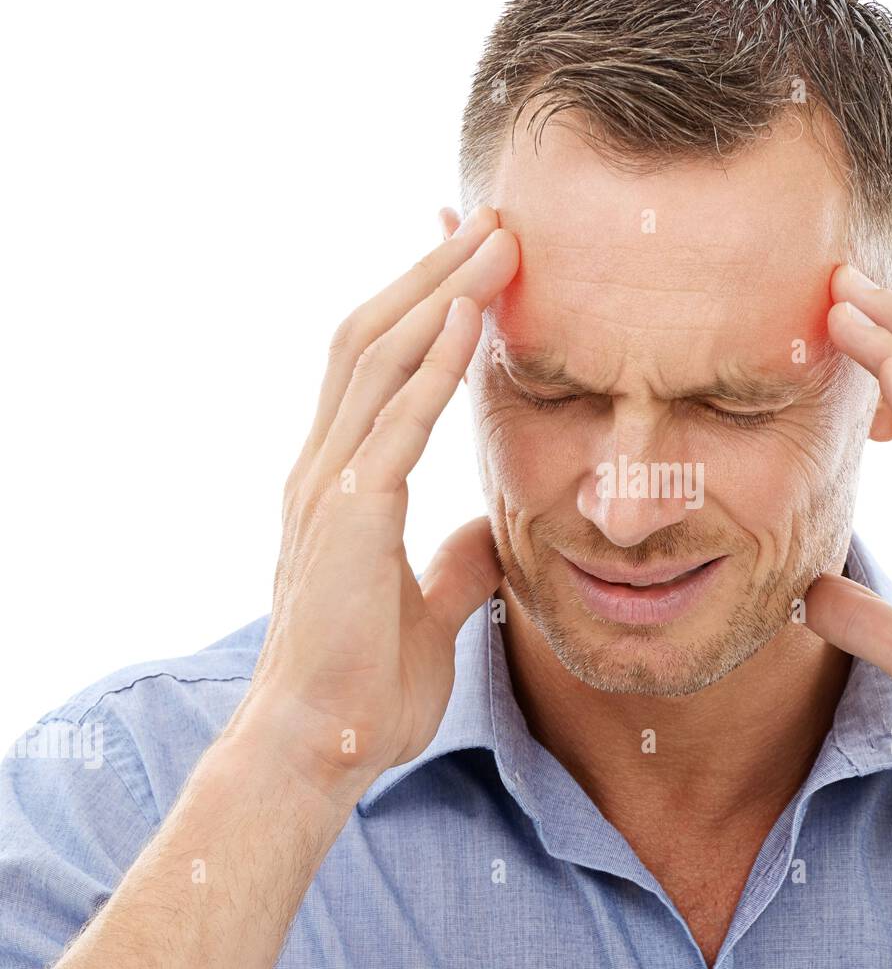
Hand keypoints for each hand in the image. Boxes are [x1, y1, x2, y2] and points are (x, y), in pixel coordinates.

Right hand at [228, 205, 519, 800]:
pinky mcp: (348, 516)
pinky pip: (396, 420)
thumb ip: (452, 564)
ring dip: (439, 291)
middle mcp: (323, 467)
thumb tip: (489, 535)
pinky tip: (473, 316)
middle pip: (372, 336)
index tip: (466, 255)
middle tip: (491, 218)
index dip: (417, 302)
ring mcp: (327, 487)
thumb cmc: (364, 687)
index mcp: (340, 483)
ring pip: (378, 358)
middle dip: (432, 271)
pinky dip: (434, 362)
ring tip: (496, 239)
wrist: (318, 749)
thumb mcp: (427, 610)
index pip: (374, 364)